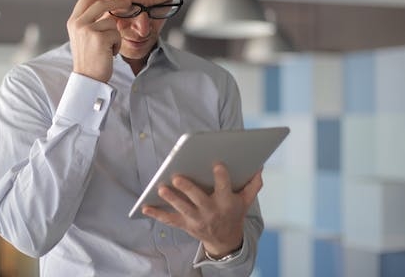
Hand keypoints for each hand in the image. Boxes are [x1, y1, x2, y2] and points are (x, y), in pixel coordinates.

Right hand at [66, 0, 127, 81]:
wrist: (87, 78)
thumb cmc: (89, 59)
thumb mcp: (83, 36)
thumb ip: (90, 21)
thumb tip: (107, 6)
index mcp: (73, 22)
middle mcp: (78, 24)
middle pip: (101, 3)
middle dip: (117, 2)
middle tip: (128, 3)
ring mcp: (88, 30)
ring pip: (111, 22)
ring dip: (115, 35)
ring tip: (108, 47)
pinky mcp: (99, 38)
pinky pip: (116, 34)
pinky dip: (117, 44)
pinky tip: (109, 53)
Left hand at [142, 164, 262, 257]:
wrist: (226, 240)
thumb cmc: (234, 213)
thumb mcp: (246, 201)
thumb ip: (253, 184)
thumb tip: (259, 166)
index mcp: (226, 202)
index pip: (224, 186)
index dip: (221, 175)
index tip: (216, 164)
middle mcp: (211, 211)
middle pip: (198, 198)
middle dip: (187, 188)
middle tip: (177, 177)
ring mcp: (197, 219)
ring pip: (182, 208)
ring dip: (171, 198)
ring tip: (161, 188)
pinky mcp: (186, 225)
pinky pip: (170, 220)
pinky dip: (157, 214)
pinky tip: (145, 207)